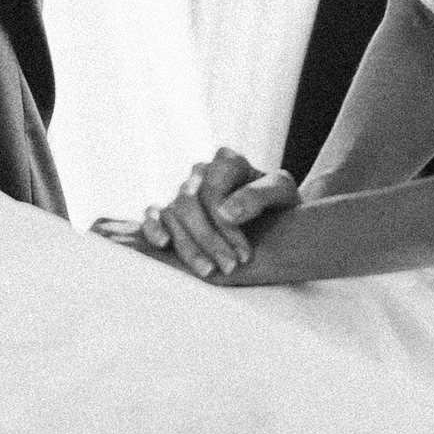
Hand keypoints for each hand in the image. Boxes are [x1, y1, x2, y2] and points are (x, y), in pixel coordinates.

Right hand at [126, 150, 299, 281]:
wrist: (277, 218)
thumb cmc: (279, 204)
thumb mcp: (282, 193)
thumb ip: (259, 195)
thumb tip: (227, 212)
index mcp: (227, 161)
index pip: (214, 190)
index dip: (226, 226)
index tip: (245, 255)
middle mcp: (202, 171)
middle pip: (190, 203)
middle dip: (209, 240)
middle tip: (229, 268)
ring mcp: (185, 190)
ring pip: (173, 212)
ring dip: (188, 245)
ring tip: (208, 272)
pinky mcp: (172, 210)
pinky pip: (152, 213)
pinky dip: (152, 227)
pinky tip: (163, 243)